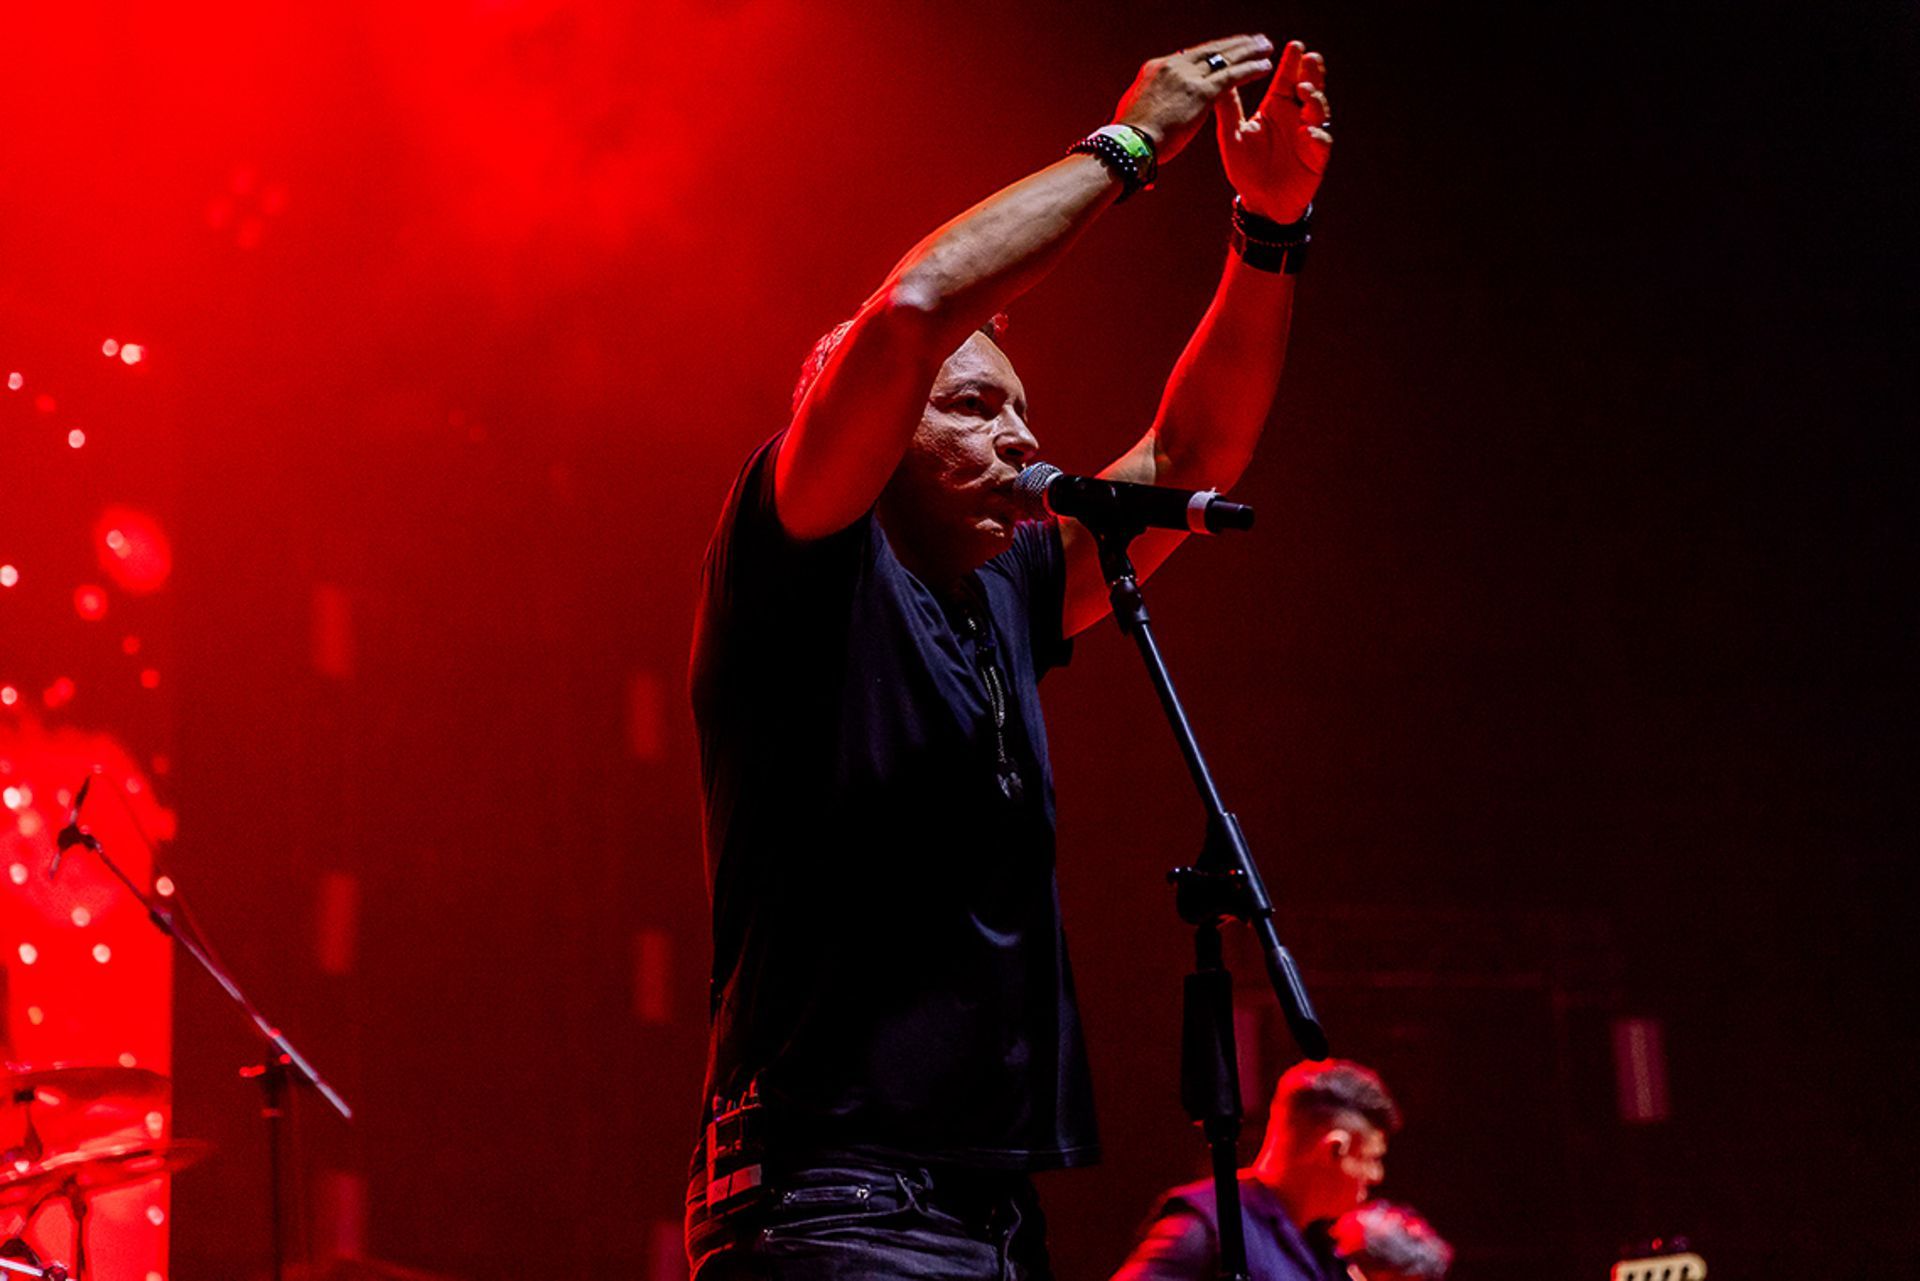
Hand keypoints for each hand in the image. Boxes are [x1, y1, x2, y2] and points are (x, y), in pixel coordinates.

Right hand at [1113, 35, 1277, 163]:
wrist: (1128, 144)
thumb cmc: (1129, 138)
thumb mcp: (1136, 110)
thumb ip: (1151, 103)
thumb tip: (1152, 109)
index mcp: (1156, 68)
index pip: (1190, 55)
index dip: (1211, 53)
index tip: (1225, 51)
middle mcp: (1173, 66)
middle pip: (1210, 50)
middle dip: (1234, 44)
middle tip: (1253, 39)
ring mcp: (1187, 77)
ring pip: (1225, 58)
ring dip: (1248, 51)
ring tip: (1265, 46)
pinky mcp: (1201, 92)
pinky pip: (1232, 76)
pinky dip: (1251, 69)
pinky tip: (1265, 66)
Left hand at [1215, 40, 1331, 222]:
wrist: (1259, 202)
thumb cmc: (1246, 168)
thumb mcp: (1232, 136)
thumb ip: (1228, 109)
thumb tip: (1218, 80)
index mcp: (1276, 108)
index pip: (1286, 80)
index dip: (1292, 63)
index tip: (1295, 46)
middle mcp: (1295, 117)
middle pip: (1309, 88)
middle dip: (1312, 73)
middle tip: (1311, 58)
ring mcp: (1308, 134)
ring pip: (1318, 111)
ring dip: (1315, 100)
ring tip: (1306, 91)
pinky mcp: (1315, 156)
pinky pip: (1320, 142)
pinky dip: (1317, 135)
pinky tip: (1310, 131)